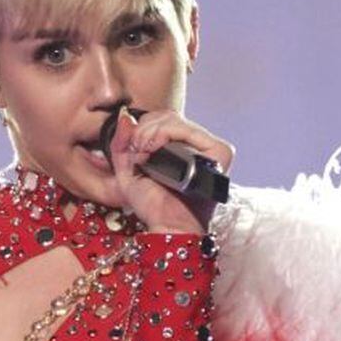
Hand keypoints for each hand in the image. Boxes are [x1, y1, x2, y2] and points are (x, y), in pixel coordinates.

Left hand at [108, 107, 234, 233]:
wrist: (168, 225)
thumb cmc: (153, 204)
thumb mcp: (128, 171)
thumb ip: (122, 143)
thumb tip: (124, 116)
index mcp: (182, 147)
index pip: (162, 119)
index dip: (142, 128)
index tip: (132, 149)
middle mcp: (199, 145)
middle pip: (167, 116)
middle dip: (143, 130)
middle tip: (136, 153)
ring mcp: (210, 148)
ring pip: (174, 120)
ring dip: (149, 134)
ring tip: (143, 156)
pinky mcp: (219, 152)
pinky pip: (186, 129)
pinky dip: (163, 135)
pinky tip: (152, 152)